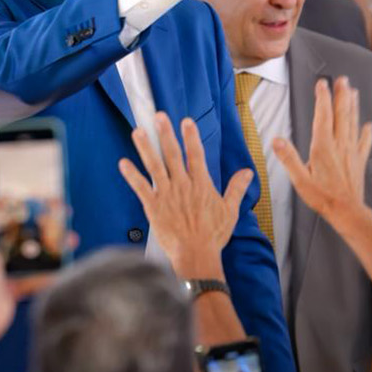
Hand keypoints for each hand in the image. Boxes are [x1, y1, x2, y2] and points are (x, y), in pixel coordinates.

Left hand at [119, 112, 253, 279]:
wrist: (196, 255)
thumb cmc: (213, 235)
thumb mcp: (230, 210)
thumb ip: (236, 188)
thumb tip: (248, 172)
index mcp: (201, 185)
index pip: (196, 154)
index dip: (191, 136)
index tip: (186, 121)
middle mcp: (183, 185)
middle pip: (173, 154)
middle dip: (165, 133)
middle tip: (159, 116)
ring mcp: (167, 194)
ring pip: (155, 166)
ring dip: (145, 147)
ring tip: (137, 131)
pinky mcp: (153, 206)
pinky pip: (140, 187)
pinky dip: (131, 175)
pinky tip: (123, 163)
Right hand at [273, 78, 371, 228]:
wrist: (347, 212)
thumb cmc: (322, 197)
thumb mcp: (300, 179)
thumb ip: (288, 158)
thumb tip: (276, 140)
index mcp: (323, 147)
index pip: (323, 116)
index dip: (322, 98)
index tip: (321, 83)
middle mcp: (339, 145)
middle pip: (341, 114)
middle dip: (341, 95)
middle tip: (342, 79)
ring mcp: (351, 152)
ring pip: (353, 123)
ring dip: (353, 106)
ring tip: (353, 92)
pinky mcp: (359, 161)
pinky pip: (364, 142)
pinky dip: (367, 132)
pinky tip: (369, 125)